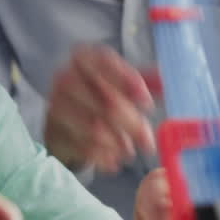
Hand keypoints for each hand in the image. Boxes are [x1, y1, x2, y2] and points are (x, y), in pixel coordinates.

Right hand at [44, 44, 155, 171]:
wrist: (62, 123)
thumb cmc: (97, 96)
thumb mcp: (118, 82)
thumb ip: (142, 80)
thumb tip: (166, 78)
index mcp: (83, 58)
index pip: (105, 61)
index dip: (129, 81)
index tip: (148, 103)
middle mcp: (65, 77)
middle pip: (106, 101)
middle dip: (132, 124)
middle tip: (148, 142)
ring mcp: (56, 105)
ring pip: (95, 127)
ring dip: (118, 143)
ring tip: (129, 151)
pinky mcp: (53, 131)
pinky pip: (83, 147)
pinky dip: (103, 156)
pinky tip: (113, 161)